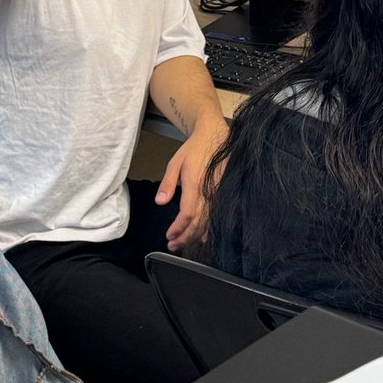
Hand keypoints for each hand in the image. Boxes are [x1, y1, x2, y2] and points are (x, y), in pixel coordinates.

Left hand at [155, 116, 229, 250]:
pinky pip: (216, 216)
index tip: (169, 236)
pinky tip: (202, 237)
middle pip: (198, 223)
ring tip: (183, 243)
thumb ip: (168, 184)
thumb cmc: (194, 149)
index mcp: (195, 184)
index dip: (178, 228)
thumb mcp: (175, 163)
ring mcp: (218, 195)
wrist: (215, 137)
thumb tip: (160, 202)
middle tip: (172, 245)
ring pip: (208, 222)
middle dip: (184, 237)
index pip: (188, 214)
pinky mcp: (222, 195)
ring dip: (195, 236)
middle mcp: (209, 192)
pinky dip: (208, 229)